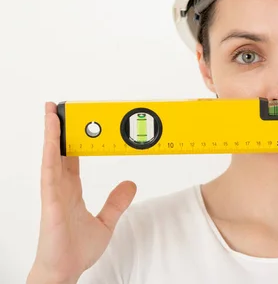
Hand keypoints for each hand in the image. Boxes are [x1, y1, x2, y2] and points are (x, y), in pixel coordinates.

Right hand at [27, 102, 136, 283]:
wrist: (65, 271)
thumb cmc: (76, 250)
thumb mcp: (106, 221)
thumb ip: (117, 202)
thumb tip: (131, 183)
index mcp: (70, 191)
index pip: (72, 159)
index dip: (72, 140)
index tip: (76, 124)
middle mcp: (60, 188)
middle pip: (59, 152)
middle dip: (59, 130)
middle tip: (59, 108)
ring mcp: (53, 193)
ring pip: (51, 156)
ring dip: (52, 134)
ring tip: (52, 112)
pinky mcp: (50, 201)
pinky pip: (49, 172)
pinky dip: (50, 152)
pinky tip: (52, 138)